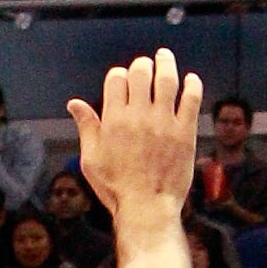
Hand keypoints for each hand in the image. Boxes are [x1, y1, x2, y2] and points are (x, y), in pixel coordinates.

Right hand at [66, 51, 201, 222]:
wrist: (146, 211)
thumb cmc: (117, 189)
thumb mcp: (92, 160)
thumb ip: (86, 127)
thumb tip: (74, 104)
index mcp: (114, 119)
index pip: (117, 78)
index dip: (119, 75)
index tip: (123, 80)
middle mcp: (139, 115)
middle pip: (140, 71)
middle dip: (141, 66)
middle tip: (145, 68)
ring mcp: (164, 122)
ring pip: (166, 78)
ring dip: (166, 62)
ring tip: (164, 57)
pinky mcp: (184, 132)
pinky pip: (191, 97)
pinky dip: (192, 84)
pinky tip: (190, 80)